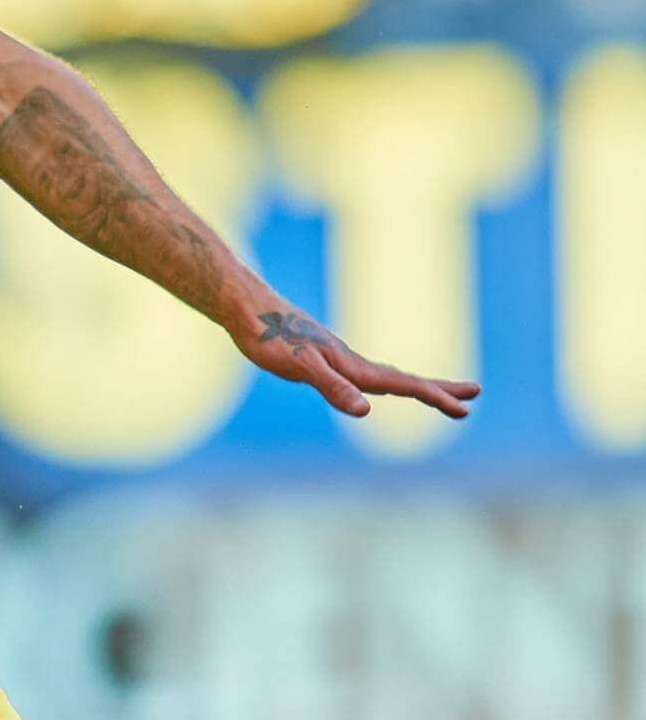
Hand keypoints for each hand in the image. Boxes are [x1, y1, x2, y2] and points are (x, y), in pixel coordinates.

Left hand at [234, 302, 478, 419]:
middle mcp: (350, 361)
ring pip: (384, 375)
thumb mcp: (300, 367)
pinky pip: (362, 373)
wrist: (246, 308)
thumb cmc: (269, 338)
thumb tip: (366, 411)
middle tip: (474, 394)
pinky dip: (381, 381)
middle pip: (402, 378)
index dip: (433, 396)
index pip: (402, 384)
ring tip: (437, 393)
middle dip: (438, 389)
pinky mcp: (320, 357)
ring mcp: (337, 358)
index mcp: (351, 365)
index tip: (464, 408)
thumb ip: (333, 388)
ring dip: (414, 385)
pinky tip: (373, 385)